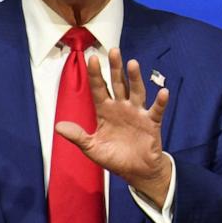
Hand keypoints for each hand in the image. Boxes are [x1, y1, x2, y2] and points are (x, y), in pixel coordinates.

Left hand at [55, 48, 171, 205]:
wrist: (136, 171)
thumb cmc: (114, 157)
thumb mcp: (92, 148)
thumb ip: (78, 136)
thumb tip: (58, 126)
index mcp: (105, 111)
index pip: (99, 89)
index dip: (96, 75)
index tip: (92, 59)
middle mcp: (121, 107)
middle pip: (118, 84)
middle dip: (116, 68)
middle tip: (113, 51)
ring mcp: (137, 113)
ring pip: (136, 91)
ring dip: (135, 78)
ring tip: (133, 63)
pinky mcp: (151, 123)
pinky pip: (156, 110)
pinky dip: (160, 102)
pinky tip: (163, 92)